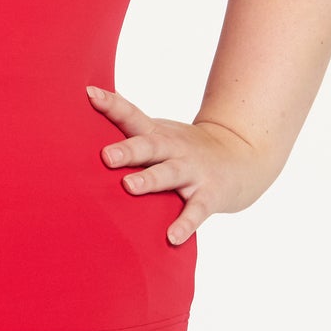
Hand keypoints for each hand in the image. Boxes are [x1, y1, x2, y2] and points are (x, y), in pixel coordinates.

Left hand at [85, 84, 275, 244]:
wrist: (243, 155)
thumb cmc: (184, 148)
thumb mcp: (159, 131)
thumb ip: (127, 124)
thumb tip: (87, 100)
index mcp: (157, 133)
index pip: (131, 114)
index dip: (111, 104)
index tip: (90, 93)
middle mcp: (173, 149)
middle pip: (148, 146)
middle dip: (127, 150)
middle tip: (106, 156)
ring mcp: (192, 171)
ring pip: (169, 174)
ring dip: (149, 180)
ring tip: (129, 186)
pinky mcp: (209, 194)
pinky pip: (196, 211)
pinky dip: (185, 224)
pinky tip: (172, 237)